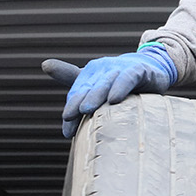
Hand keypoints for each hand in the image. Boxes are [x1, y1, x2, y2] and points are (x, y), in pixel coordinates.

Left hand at [48, 46, 176, 137]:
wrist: (151, 67)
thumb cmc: (118, 78)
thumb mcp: (95, 80)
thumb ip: (71, 78)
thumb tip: (44, 64)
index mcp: (91, 73)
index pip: (76, 94)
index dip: (70, 110)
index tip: (66, 132)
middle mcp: (103, 69)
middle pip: (88, 88)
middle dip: (77, 102)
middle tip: (68, 116)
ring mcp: (120, 69)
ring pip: (105, 82)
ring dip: (96, 95)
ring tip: (86, 109)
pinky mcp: (138, 71)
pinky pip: (128, 78)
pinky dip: (120, 87)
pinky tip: (114, 100)